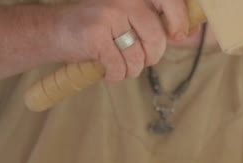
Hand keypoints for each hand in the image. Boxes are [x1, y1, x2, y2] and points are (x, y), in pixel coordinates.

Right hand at [56, 0, 194, 81]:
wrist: (54, 30)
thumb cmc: (98, 27)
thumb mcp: (128, 15)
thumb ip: (153, 21)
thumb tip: (187, 33)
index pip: (171, 2)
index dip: (180, 22)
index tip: (178, 35)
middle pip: (157, 39)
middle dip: (151, 57)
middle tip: (138, 59)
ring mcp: (109, 15)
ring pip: (138, 58)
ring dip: (130, 69)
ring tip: (117, 62)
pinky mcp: (96, 35)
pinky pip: (119, 67)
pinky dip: (114, 75)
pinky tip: (105, 68)